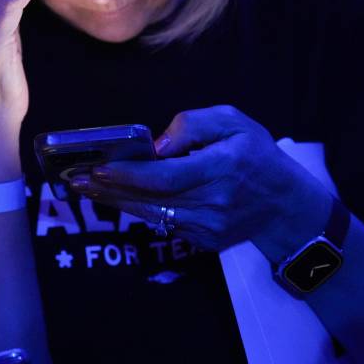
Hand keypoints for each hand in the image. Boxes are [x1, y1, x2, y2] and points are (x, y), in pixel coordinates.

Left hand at [70, 106, 332, 256]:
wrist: (286, 205)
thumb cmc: (257, 155)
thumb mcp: (235, 122)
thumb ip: (195, 124)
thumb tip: (158, 145)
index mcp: (223, 167)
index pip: (167, 175)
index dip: (131, 173)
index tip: (101, 166)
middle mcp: (214, 202)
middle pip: (152, 198)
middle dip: (111, 188)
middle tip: (77, 178)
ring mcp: (208, 226)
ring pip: (153, 214)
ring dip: (117, 201)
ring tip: (86, 188)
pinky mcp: (204, 240)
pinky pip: (164, 223)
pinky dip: (138, 210)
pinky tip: (116, 198)